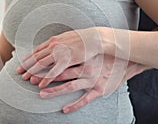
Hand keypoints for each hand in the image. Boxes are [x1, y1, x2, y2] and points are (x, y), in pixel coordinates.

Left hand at [16, 27, 103, 87]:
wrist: (95, 38)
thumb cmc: (83, 39)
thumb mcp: (67, 38)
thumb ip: (58, 42)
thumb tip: (52, 44)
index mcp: (54, 40)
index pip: (37, 50)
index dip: (28, 57)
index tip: (22, 64)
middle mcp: (54, 45)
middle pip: (37, 57)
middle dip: (26, 65)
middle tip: (18, 73)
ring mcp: (60, 52)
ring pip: (42, 64)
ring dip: (33, 72)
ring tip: (26, 79)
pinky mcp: (68, 60)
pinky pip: (54, 71)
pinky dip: (47, 78)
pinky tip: (41, 85)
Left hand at [27, 54, 145, 112]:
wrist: (126, 61)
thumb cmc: (105, 55)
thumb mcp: (89, 50)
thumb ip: (75, 51)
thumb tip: (60, 49)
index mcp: (81, 58)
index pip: (58, 63)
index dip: (45, 66)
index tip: (32, 69)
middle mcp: (85, 68)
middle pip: (60, 74)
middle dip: (45, 78)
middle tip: (31, 81)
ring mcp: (92, 80)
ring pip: (70, 86)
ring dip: (55, 90)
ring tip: (42, 94)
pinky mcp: (99, 90)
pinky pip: (85, 99)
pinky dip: (74, 105)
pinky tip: (64, 110)